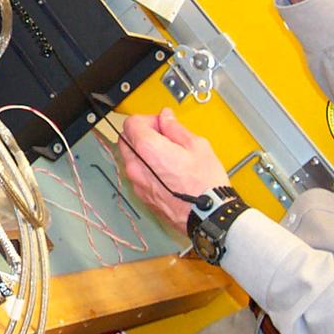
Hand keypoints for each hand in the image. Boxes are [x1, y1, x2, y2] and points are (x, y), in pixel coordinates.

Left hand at [117, 109, 230, 234]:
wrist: (208, 215)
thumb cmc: (205, 184)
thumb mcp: (196, 146)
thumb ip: (175, 128)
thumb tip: (166, 118)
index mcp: (147, 149)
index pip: (131, 123)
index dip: (147, 119)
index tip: (161, 124)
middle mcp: (136, 166)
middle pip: (126, 140)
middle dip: (142, 134)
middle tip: (164, 137)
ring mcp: (137, 183)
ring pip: (130, 159)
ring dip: (142, 152)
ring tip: (167, 156)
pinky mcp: (141, 196)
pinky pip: (137, 175)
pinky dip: (145, 169)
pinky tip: (166, 172)